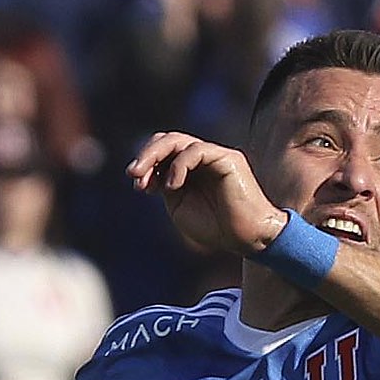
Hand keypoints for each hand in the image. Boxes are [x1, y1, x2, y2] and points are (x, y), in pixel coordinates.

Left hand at [127, 131, 285, 256]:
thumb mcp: (179, 207)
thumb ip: (164, 186)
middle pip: (168, 140)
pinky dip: (179, 166)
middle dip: (146, 155)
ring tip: (146, 180)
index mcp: (192, 168)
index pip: (164, 151)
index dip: (146, 163)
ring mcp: (216, 156)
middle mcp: (204, 158)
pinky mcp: (227, 158)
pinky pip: (196, 150)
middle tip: (133, 174)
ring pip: (179, 140)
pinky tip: (173, 186)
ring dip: (155, 156)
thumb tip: (146, 172)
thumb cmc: (217, 228)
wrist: (246, 239)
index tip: (137, 186)